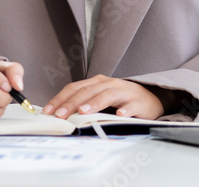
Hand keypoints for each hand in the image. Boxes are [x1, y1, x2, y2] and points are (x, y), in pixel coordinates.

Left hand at [42, 76, 163, 119]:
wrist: (150, 98)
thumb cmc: (120, 100)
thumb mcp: (100, 99)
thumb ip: (83, 104)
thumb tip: (60, 116)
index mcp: (97, 83)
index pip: (75, 88)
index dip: (60, 98)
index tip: (48, 111)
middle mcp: (109, 84)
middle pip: (88, 91)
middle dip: (72, 103)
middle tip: (60, 115)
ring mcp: (125, 92)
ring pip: (108, 95)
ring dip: (95, 103)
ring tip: (83, 111)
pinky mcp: (139, 102)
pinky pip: (132, 106)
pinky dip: (126, 110)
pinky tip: (120, 115)